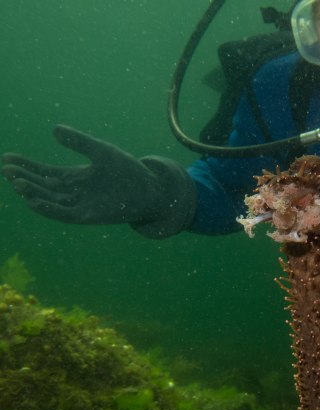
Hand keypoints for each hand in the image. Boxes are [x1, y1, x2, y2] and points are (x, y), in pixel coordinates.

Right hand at [2, 125, 195, 236]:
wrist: (149, 189)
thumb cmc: (127, 170)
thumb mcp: (101, 151)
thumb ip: (79, 142)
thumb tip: (54, 129)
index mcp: (75, 178)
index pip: (44, 173)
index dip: (26, 166)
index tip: (7, 158)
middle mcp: (74, 193)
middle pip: (42, 187)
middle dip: (24, 179)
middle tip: (6, 170)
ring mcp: (80, 205)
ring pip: (50, 200)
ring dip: (32, 193)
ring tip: (17, 183)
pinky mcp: (89, 216)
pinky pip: (65, 214)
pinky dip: (49, 209)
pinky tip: (34, 201)